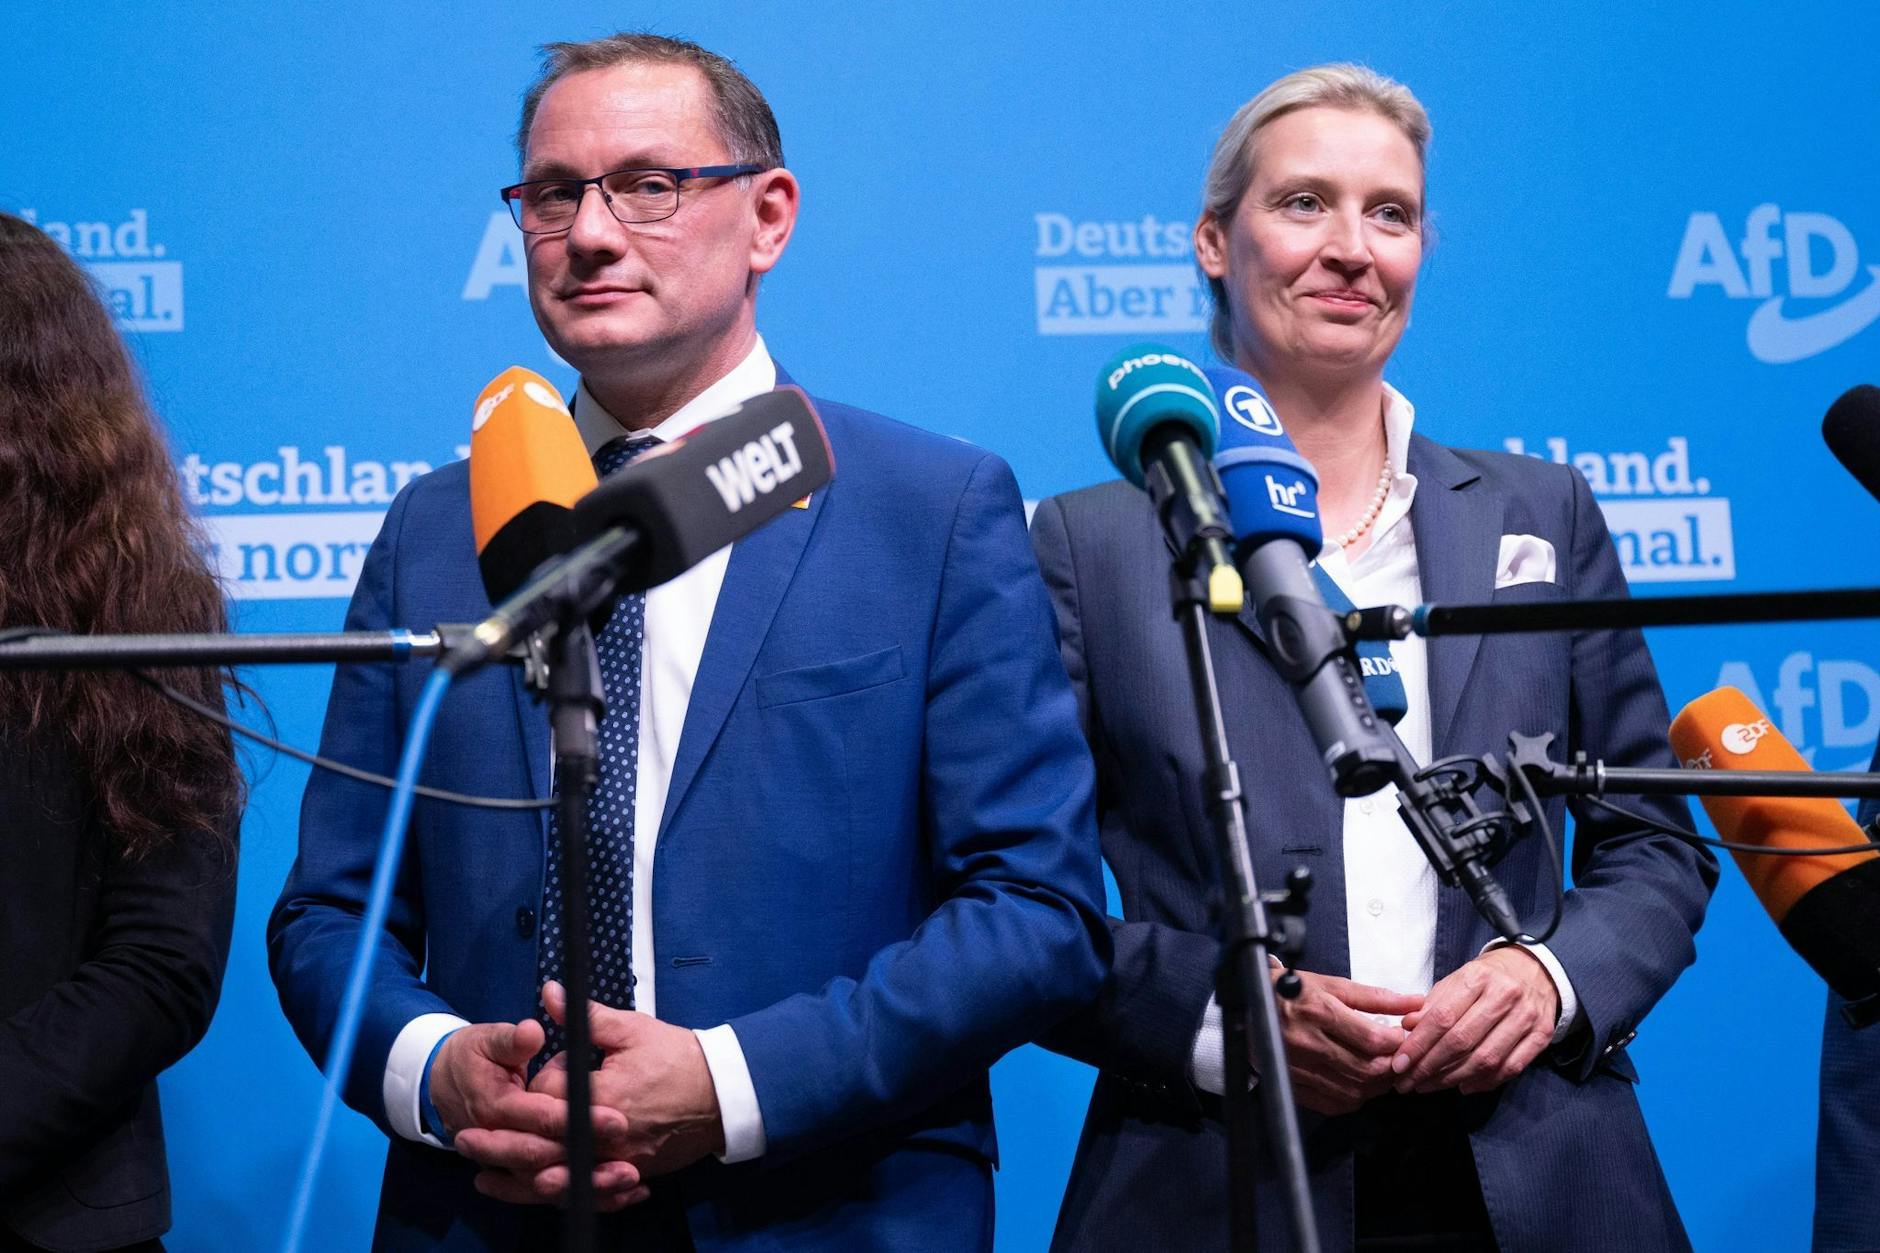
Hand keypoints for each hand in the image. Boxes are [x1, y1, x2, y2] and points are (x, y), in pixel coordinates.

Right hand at [429, 1017, 645, 1209]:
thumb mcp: (487, 1039)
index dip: (579, 1118)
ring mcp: (505, 1160)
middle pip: (545, 1158)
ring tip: (627, 1182)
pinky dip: (580, 1193)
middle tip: (628, 1161)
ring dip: (586, 1185)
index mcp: (495, 1106)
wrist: (442, 1083)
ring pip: (546, 1182)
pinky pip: (548, 1189)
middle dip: (587, 1159)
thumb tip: (533, 1033)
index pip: (541, 1117)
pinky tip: (617, 1193)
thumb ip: (512, 1040)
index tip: (616, 1118)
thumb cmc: (473, 1057)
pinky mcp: (516, 1169)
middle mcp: (499, 1140)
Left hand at [529, 982, 724, 1177]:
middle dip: (548, 1110)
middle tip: (573, 1088)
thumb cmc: (678, 1059)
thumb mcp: (632, 1029)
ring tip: (582, 1113)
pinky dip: (584, 1163)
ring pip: (563, 1162)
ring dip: (562, 1139)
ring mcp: (616, 1161)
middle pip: (544, 1134)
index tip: (568, 1063)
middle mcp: (602, 1136)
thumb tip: (550, 992)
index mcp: (598, 1096)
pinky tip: (597, 1138)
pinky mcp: (629, 1175)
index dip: (548, 1074)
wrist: (722, 1094)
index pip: (540, 1095)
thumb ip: (584, 1015)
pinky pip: (590, 1180)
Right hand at [1274, 970, 1422, 1115]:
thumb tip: (1413, 1002)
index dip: (1397, 1043)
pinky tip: (1360, 1085)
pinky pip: (1332, 1103)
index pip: (1372, 1039)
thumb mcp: (1332, 984)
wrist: (1249, 1002)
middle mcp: (1307, 1042)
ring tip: (1383, 1071)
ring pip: (1352, 1090)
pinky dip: (1354, 1099)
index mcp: (1318, 1011)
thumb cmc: (1292, 990)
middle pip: (1365, 1069)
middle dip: (1391, 1067)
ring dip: (1376, 1086)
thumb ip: (1375, 997)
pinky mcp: (1292, 1083)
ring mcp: (1297, 1066)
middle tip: (1398, 1058)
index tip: (1403, 1037)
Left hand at [1391, 947, 1558, 1095]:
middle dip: (1430, 1067)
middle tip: (1408, 1082)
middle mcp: (1505, 996)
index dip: (1418, 1044)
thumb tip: (1407, 1027)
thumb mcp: (1456, 980)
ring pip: (1486, 1059)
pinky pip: (1511, 1067)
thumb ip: (1432, 1004)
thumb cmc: (1486, 978)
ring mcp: (1527, 1017)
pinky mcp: (1543, 1035)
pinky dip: (1485, 1082)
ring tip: (1429, 1087)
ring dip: (1453, 1078)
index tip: (1398, 1063)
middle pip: (1462, 1041)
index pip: (1442, 1017)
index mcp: (1478, 977)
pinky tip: (1463, 1086)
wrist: (1533, 970)